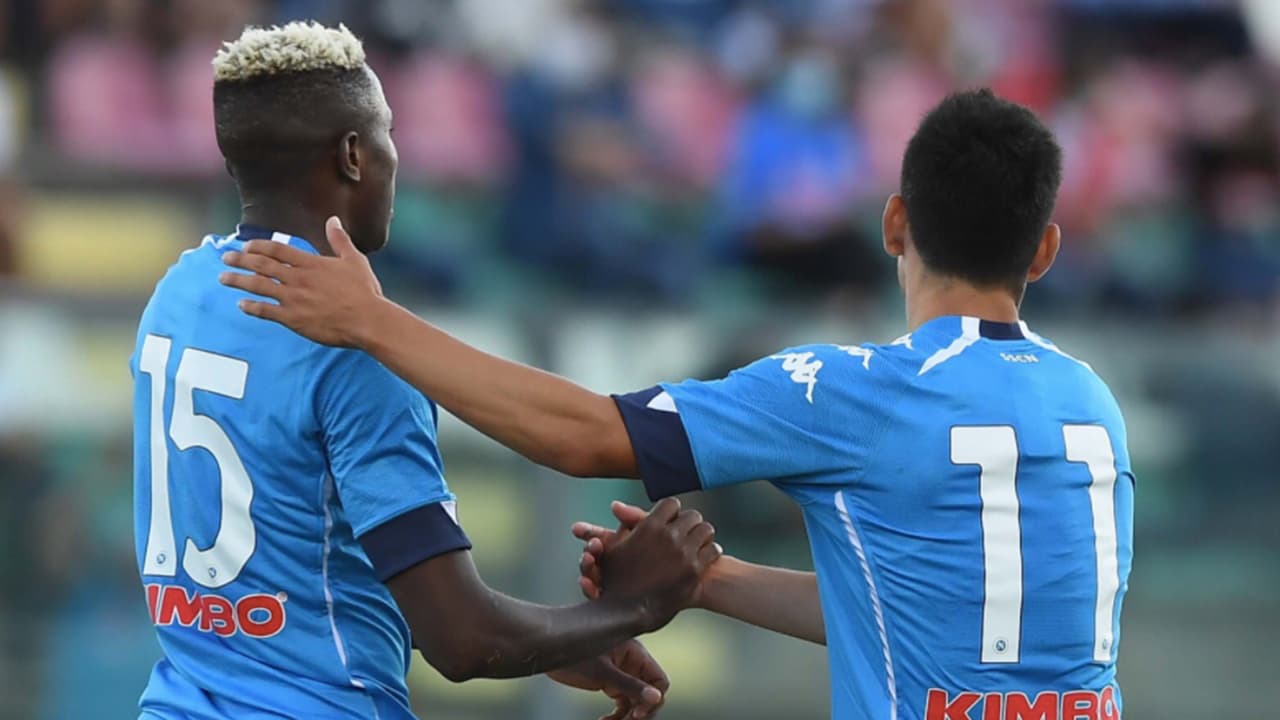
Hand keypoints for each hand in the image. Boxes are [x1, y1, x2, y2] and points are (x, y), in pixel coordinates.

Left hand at [219, 216, 384, 347]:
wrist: (367, 320)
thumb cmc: (364, 291)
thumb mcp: (354, 260)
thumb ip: (339, 239)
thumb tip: (333, 220)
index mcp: (311, 263)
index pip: (277, 249)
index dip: (259, 246)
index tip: (246, 246)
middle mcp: (297, 278)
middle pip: (262, 265)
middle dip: (240, 260)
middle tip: (225, 258)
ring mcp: (293, 298)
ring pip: (258, 286)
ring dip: (238, 280)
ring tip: (223, 278)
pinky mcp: (293, 319)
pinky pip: (266, 311)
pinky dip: (251, 307)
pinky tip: (241, 304)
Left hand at [547, 639, 668, 719]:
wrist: (546, 648)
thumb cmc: (573, 653)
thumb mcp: (603, 672)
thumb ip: (630, 685)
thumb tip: (657, 698)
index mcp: (635, 653)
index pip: (658, 679)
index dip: (653, 699)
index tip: (636, 714)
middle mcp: (631, 662)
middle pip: (649, 692)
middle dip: (640, 711)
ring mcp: (620, 672)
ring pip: (635, 700)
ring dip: (627, 717)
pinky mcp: (608, 681)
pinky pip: (621, 702)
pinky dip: (616, 715)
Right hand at [590, 498, 718, 631]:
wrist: (626, 612)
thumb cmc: (615, 580)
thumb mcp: (612, 547)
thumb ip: (621, 524)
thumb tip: (618, 505)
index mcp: (650, 526)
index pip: (672, 504)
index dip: (673, 512)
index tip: (672, 520)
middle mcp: (669, 536)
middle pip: (693, 515)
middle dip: (690, 523)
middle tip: (689, 532)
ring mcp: (684, 553)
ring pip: (707, 530)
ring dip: (703, 535)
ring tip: (699, 542)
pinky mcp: (695, 571)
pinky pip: (713, 550)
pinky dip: (711, 552)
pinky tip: (706, 557)